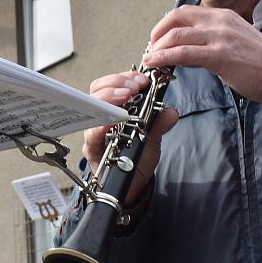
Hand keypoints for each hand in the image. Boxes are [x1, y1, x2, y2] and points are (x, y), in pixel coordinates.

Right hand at [83, 71, 178, 207]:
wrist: (131, 185)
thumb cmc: (136, 158)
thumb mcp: (152, 138)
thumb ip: (160, 123)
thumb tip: (171, 111)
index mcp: (116, 108)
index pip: (112, 84)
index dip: (124, 77)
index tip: (141, 79)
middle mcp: (101, 117)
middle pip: (97, 90)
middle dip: (115, 83)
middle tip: (134, 87)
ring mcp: (94, 132)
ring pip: (91, 107)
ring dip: (107, 99)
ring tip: (124, 97)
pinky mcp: (91, 149)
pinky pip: (90, 134)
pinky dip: (100, 126)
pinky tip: (111, 121)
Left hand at [142, 6, 261, 103]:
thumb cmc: (260, 63)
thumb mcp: (233, 41)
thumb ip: (211, 39)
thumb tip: (186, 47)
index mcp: (224, 16)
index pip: (186, 11)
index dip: (166, 24)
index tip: (158, 38)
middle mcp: (220, 21)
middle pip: (176, 18)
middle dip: (157, 33)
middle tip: (151, 48)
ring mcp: (220, 37)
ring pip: (177, 36)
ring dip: (157, 48)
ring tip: (150, 59)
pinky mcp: (220, 55)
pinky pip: (183, 53)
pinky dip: (164, 58)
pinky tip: (155, 64)